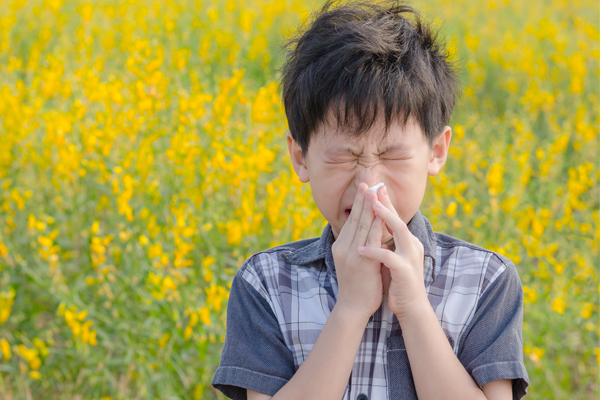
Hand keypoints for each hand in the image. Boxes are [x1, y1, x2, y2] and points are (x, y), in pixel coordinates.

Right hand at [331, 183, 387, 320]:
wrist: (353, 307)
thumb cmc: (356, 286)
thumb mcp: (353, 262)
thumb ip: (357, 246)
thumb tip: (365, 232)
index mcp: (341, 245)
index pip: (351, 219)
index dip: (358, 203)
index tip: (364, 188)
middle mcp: (344, 246)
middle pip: (354, 217)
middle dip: (362, 198)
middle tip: (367, 180)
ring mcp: (351, 253)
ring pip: (362, 224)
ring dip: (370, 206)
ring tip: (374, 190)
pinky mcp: (362, 261)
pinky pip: (371, 238)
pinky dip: (376, 224)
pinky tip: (382, 213)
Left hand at [357, 199, 428, 322]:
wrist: (411, 307)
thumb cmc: (398, 282)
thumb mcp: (391, 258)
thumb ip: (385, 243)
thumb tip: (372, 229)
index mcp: (407, 242)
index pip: (395, 219)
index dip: (385, 203)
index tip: (374, 188)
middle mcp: (411, 246)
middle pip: (398, 219)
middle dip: (386, 203)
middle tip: (375, 187)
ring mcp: (410, 257)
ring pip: (399, 232)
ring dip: (384, 218)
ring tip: (372, 207)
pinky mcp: (404, 271)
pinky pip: (388, 258)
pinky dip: (374, 253)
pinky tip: (361, 250)